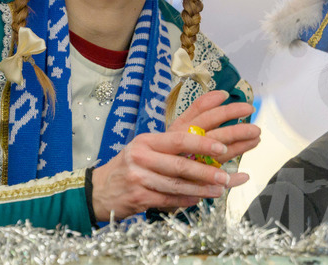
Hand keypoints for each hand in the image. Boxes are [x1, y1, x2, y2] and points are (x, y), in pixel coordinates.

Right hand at [90, 90, 259, 220]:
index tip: (222, 147)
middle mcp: (141, 156)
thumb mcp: (147, 145)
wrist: (101, 188)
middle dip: (206, 171)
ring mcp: (138, 178)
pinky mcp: (138, 197)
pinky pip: (168, 200)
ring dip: (201, 189)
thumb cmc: (131, 164)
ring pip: (176, 185)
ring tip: (220, 189)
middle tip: (226, 176)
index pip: (178, 139)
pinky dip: (186, 200)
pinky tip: (199, 199)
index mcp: (147, 140)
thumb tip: (207, 126)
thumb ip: (174, 139)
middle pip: (179, 164)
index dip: (202, 143)